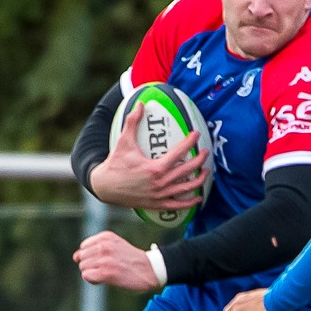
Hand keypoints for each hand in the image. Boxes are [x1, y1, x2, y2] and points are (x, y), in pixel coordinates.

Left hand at [75, 231, 163, 291]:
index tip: (106, 260)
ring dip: (93, 273)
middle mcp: (104, 246)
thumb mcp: (115, 245)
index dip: (92, 256)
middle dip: (91, 265)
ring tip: (108, 273)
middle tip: (107, 268)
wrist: (150, 270)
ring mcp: (104, 260)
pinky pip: (87, 276)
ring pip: (83, 267)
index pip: (84, 247)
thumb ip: (94, 248)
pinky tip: (105, 279)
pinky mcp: (106, 273)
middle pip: (82, 258)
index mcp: (106, 236)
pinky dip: (94, 280)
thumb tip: (74, 257)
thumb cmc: (131, 259)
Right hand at [88, 102, 207, 212]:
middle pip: (187, 170)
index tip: (196, 134)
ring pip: (186, 188)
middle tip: (205, 152)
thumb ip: (132, 122)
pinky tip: (198, 198)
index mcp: (155, 168)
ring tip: (206, 172)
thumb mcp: (124, 142)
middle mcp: (160, 182)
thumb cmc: (115, 164)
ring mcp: (160, 195)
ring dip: (199, 180)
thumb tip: (140, 104)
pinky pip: (178, 205)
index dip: (190, 142)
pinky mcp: (157, 204)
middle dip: (200, 160)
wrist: (104, 187)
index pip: (179, 152)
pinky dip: (190, 203)